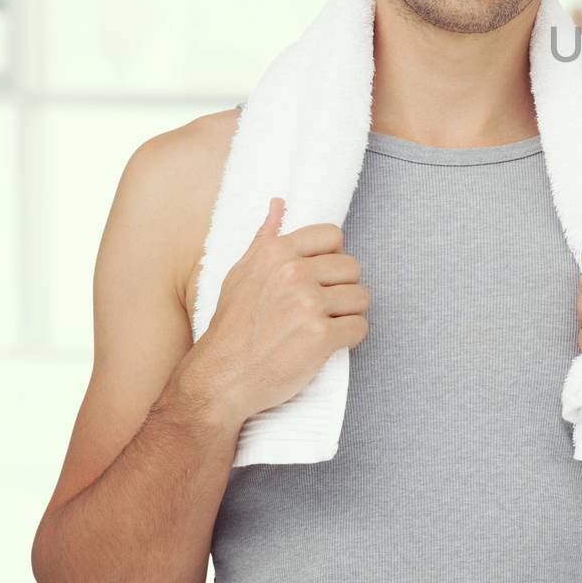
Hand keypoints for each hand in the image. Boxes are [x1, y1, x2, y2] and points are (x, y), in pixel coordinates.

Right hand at [187, 197, 371, 423]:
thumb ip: (264, 238)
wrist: (220, 379)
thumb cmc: (232, 327)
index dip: (331, 258)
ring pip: (361, 298)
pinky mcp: (321, 336)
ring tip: (321, 326)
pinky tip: (326, 344)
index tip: (318, 277)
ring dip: (347, 314)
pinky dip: (349, 338)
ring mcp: (309, 305)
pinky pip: (360, 327)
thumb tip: (279, 203)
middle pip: (352, 267)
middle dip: (341, 288)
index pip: (333, 235)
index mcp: (276, 253)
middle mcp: (293, 274)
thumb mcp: (241, 274)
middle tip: (319, 308)